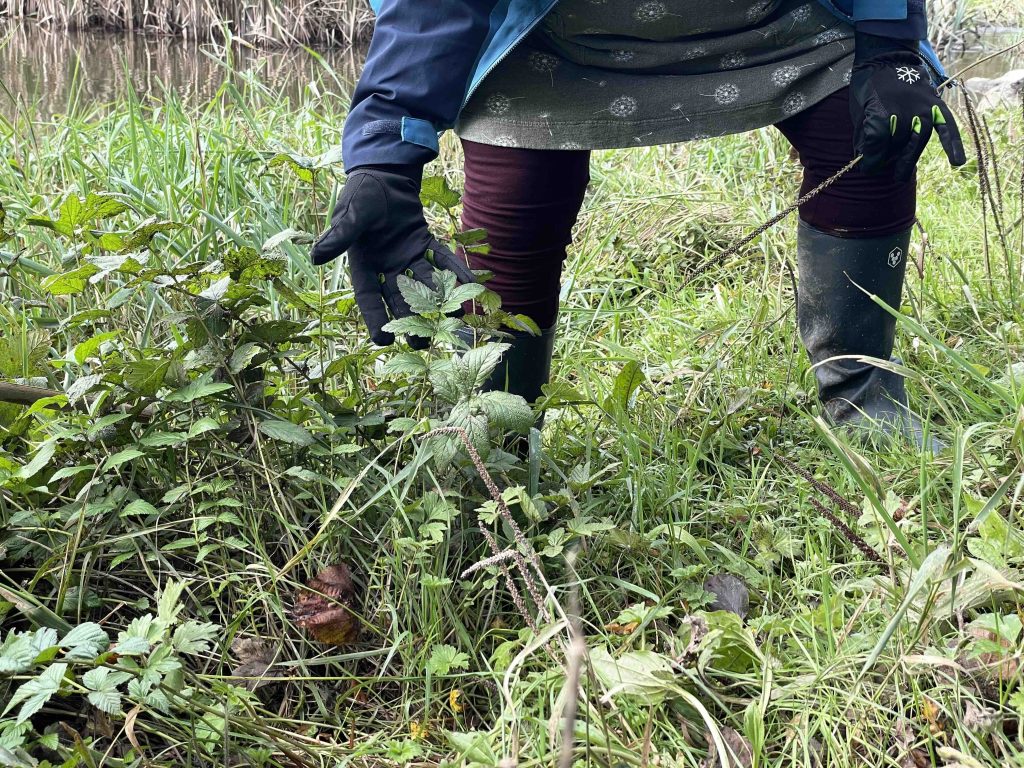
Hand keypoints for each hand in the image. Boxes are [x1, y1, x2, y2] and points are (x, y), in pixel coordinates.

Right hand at [311, 167, 476, 345]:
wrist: (383, 176)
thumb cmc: (362, 195)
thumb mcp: (351, 215)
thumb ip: (341, 235)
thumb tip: (318, 256)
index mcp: (364, 265)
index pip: (370, 297)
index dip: (375, 318)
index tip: (383, 340)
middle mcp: (387, 267)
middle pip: (400, 300)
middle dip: (412, 321)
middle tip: (424, 344)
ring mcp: (408, 258)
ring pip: (424, 285)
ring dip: (439, 302)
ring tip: (453, 319)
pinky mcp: (426, 246)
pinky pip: (443, 261)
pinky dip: (456, 272)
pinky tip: (471, 286)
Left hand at [850, 33, 966, 180]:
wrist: (886, 57)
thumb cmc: (868, 86)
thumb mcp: (858, 111)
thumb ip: (863, 135)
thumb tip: (865, 158)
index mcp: (881, 116)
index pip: (877, 149)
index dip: (870, 161)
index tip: (865, 167)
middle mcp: (904, 115)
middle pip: (896, 147)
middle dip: (886, 161)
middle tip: (881, 170)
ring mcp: (922, 110)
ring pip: (916, 142)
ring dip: (908, 159)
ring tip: (900, 175)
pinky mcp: (935, 106)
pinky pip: (947, 127)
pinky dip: (953, 144)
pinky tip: (957, 161)